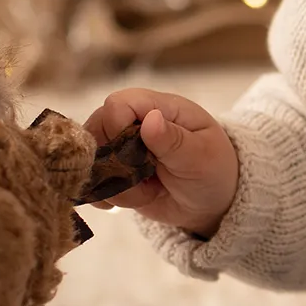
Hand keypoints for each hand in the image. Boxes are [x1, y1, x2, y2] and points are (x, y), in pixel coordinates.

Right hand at [85, 88, 239, 238]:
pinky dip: (106, 196)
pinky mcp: (113, 170)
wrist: (211, 201)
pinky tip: (134, 200)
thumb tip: (151, 118)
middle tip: (150, 180)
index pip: (117, 104)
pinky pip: (91, 181)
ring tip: (148, 191)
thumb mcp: (201, 157)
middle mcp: (134, 122)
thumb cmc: (214, 170)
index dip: (119, 130)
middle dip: (118, 166)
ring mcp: (120, 147)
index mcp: (159, 107)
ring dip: (116, 186)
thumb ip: (174, 140)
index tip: (143, 158)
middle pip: (96, 131)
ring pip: (91, 161)